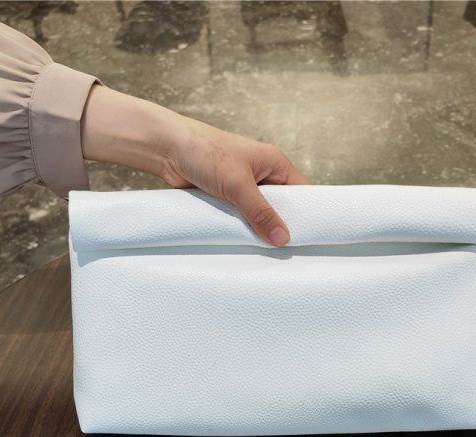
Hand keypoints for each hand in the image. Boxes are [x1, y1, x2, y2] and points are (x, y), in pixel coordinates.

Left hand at [81, 85, 308, 245]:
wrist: (165, 148)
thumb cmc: (204, 151)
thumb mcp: (238, 184)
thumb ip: (260, 212)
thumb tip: (282, 238)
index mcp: (275, 163)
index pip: (303, 191)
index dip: (308, 213)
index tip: (310, 236)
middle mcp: (263, 175)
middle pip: (282, 206)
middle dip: (281, 225)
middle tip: (286, 249)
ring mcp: (244, 187)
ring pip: (260, 214)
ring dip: (259, 228)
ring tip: (267, 250)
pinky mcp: (227, 197)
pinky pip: (242, 217)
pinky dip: (243, 228)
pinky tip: (246, 242)